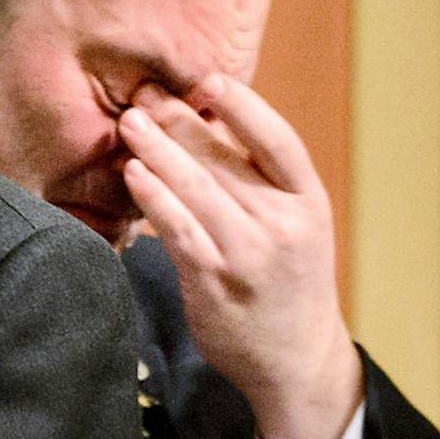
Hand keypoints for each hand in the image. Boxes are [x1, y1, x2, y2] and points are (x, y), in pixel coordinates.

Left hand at [118, 77, 362, 438]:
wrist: (297, 358)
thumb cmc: (289, 282)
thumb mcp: (297, 225)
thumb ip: (262, 181)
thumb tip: (210, 121)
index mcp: (309, 202)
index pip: (279, 141)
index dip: (245, 106)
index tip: (210, 80)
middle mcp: (283, 225)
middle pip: (225, 159)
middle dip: (181, 120)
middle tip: (145, 93)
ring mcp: (248, 254)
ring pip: (196, 188)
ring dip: (158, 150)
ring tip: (130, 123)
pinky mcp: (213, 281)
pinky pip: (177, 229)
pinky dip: (153, 196)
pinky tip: (133, 174)